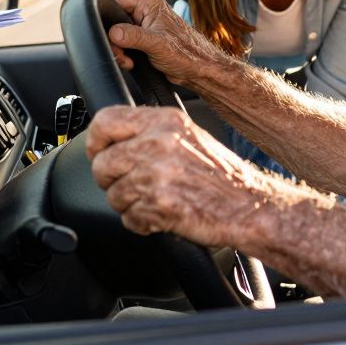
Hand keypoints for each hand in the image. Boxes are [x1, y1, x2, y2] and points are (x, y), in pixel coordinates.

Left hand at [86, 105, 270, 245]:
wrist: (250, 205)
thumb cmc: (223, 176)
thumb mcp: (189, 136)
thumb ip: (152, 133)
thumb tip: (114, 140)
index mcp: (165, 121)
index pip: (106, 121)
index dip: (95, 141)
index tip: (98, 153)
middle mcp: (158, 143)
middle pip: (102, 163)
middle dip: (110, 180)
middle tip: (131, 186)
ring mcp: (157, 174)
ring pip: (113, 194)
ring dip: (129, 204)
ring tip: (156, 201)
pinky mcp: (158, 204)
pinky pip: (129, 218)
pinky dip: (142, 222)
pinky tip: (163, 215)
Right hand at [106, 0, 223, 84]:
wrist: (197, 69)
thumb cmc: (185, 53)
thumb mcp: (156, 43)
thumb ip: (133, 36)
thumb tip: (113, 33)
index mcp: (148, 2)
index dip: (104, 14)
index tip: (103, 31)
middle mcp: (144, 10)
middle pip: (112, 19)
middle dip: (112, 39)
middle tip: (121, 53)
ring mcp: (142, 25)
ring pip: (115, 33)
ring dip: (117, 49)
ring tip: (128, 60)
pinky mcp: (141, 38)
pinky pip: (122, 43)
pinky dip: (122, 54)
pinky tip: (131, 62)